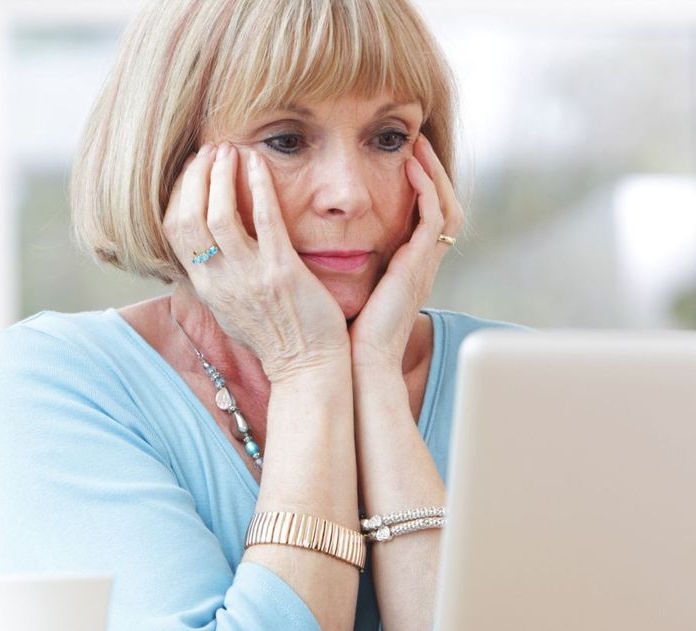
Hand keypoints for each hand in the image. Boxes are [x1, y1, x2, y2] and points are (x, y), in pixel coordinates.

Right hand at [162, 142, 349, 382]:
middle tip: (211, 151)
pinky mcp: (282, 272)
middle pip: (189, 219)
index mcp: (206, 287)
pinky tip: (259, 163)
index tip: (194, 170)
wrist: (307, 368)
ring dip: (221, 176)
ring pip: (218, 216)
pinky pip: (264, 221)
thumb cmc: (276, 338)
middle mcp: (220, 280)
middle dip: (196, 178)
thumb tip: (206, 253)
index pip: (174, 231)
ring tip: (230, 150)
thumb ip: (217, 278)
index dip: (180, 195)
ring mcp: (249, 276)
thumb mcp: (231, 310)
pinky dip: (258, 186)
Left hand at [349, 134, 462, 371]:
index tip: (403, 158)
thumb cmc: (340, 333)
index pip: (424, 218)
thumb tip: (308, 239)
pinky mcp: (416, 268)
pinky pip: (433, 220)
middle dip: (433, 173)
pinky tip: (410, 169)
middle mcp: (420, 265)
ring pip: (445, 208)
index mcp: (405, 269)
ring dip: (434, 175)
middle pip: (444, 207)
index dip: (419, 187)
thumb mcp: (343, 288)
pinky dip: (425, 192)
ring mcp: (422, 267)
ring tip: (418, 146)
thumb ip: (338, 264)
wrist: (354, 365)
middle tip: (417, 142)